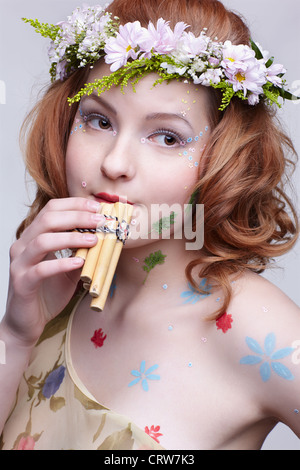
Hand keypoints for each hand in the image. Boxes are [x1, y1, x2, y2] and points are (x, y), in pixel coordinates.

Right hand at [3, 197, 103, 345]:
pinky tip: (79, 263)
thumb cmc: (48, 293)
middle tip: (100, 221)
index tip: (97, 207)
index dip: (74, 205)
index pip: (51, 209)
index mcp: (33, 237)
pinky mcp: (22, 283)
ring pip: (42, 241)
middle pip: (47, 220)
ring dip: (71, 238)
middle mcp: (23, 246)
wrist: (27, 322)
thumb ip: (81, 251)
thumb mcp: (70, 268)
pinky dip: (62, 264)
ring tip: (94, 240)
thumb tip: (106, 236)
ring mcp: (20, 264)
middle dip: (77, 217)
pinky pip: (40, 269)